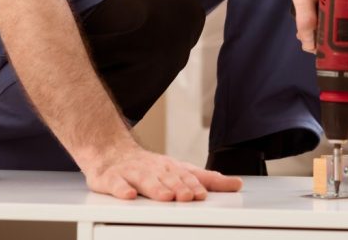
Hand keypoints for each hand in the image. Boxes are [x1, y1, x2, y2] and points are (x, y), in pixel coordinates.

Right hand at [79, 141, 242, 200]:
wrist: (111, 151)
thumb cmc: (149, 167)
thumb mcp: (179, 170)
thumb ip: (207, 179)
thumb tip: (236, 184)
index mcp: (170, 168)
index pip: (186, 175)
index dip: (194, 184)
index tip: (204, 193)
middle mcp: (153, 169)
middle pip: (167, 178)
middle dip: (178, 187)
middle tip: (189, 196)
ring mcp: (132, 173)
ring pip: (145, 180)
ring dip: (156, 188)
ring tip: (166, 196)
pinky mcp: (111, 179)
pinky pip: (116, 184)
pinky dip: (122, 189)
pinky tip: (128, 195)